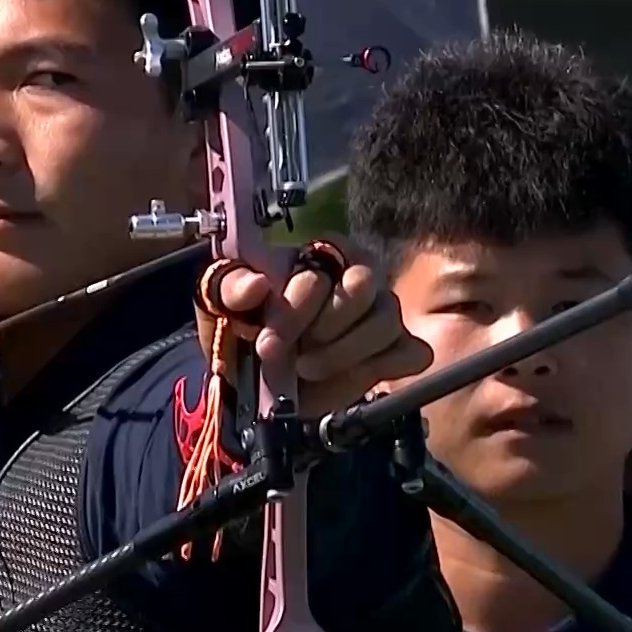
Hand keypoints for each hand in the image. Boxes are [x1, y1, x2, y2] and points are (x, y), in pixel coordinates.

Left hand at [196, 236, 432, 416]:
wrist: (258, 379)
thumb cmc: (244, 327)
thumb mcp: (219, 304)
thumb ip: (229, 286)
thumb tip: (257, 284)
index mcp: (317, 252)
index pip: (319, 272)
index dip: (294, 310)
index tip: (268, 344)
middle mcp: (358, 274)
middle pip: (361, 288)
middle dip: (324, 330)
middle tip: (295, 358)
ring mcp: (381, 311)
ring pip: (385, 323)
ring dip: (343, 355)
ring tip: (310, 370)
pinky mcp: (396, 348)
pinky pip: (412, 354)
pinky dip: (385, 368)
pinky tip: (351, 377)